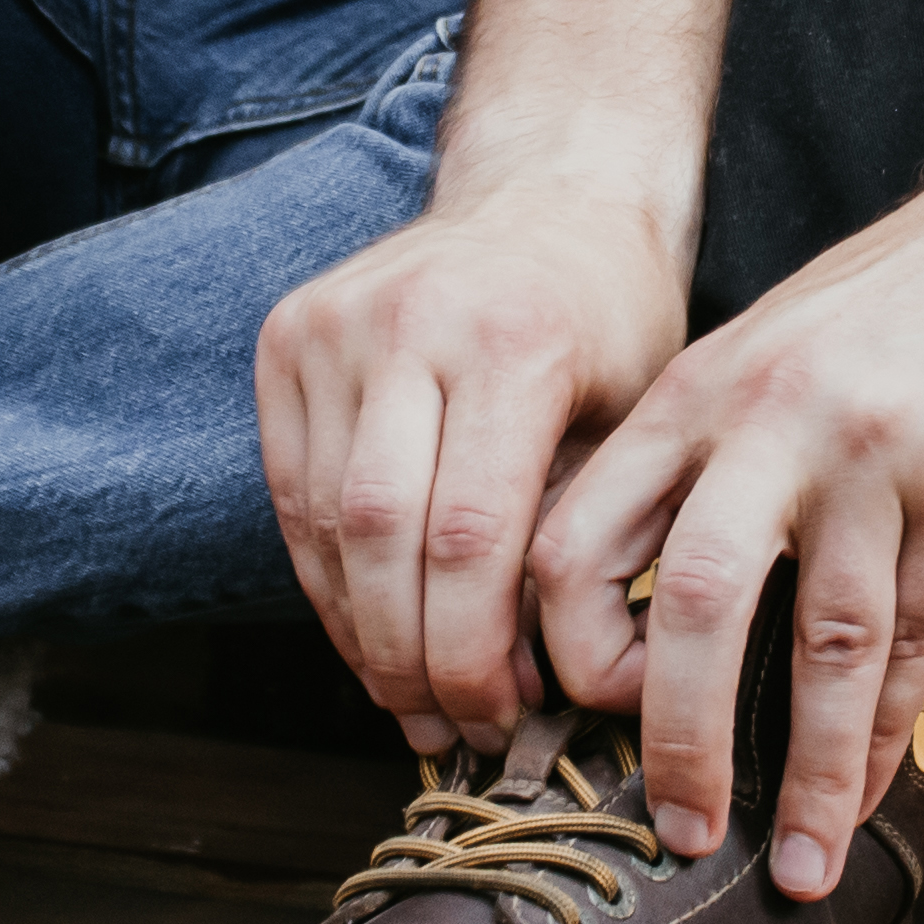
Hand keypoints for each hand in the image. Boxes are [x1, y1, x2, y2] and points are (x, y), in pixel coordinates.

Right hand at [258, 199, 687, 752]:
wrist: (548, 195)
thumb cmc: (610, 319)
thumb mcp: (636, 419)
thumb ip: (584, 536)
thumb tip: (542, 687)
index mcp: (513, 340)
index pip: (471, 539)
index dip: (474, 652)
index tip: (500, 720)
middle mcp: (411, 319)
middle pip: (385, 537)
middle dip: (412, 657)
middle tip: (448, 729)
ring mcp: (335, 322)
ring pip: (326, 522)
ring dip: (361, 632)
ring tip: (408, 700)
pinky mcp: (286, 335)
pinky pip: (292, 491)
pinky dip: (327, 577)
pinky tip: (367, 633)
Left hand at [530, 182, 923, 895]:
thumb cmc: (895, 303)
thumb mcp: (763, 351)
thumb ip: (697, 458)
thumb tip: (642, 607)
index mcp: (693, 392)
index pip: (576, 538)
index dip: (569, 651)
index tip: (589, 722)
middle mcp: (770, 423)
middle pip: (693, 605)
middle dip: (682, 741)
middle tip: (680, 834)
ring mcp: (875, 456)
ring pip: (827, 645)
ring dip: (812, 773)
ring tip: (797, 867)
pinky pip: (920, 637)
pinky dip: (892, 731)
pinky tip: (873, 792)